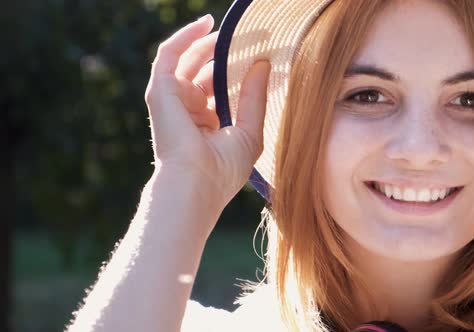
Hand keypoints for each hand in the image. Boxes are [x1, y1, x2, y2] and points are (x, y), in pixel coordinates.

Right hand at [144, 15, 270, 205]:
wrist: (196, 184)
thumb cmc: (224, 169)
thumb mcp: (249, 131)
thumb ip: (254, 98)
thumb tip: (263, 65)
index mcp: (207, 125)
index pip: (220, 91)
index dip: (237, 73)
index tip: (259, 56)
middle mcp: (188, 111)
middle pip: (204, 73)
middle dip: (224, 55)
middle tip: (249, 38)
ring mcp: (173, 100)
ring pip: (189, 61)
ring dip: (209, 43)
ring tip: (232, 30)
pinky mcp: (160, 90)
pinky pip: (170, 54)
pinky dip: (186, 36)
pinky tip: (207, 24)